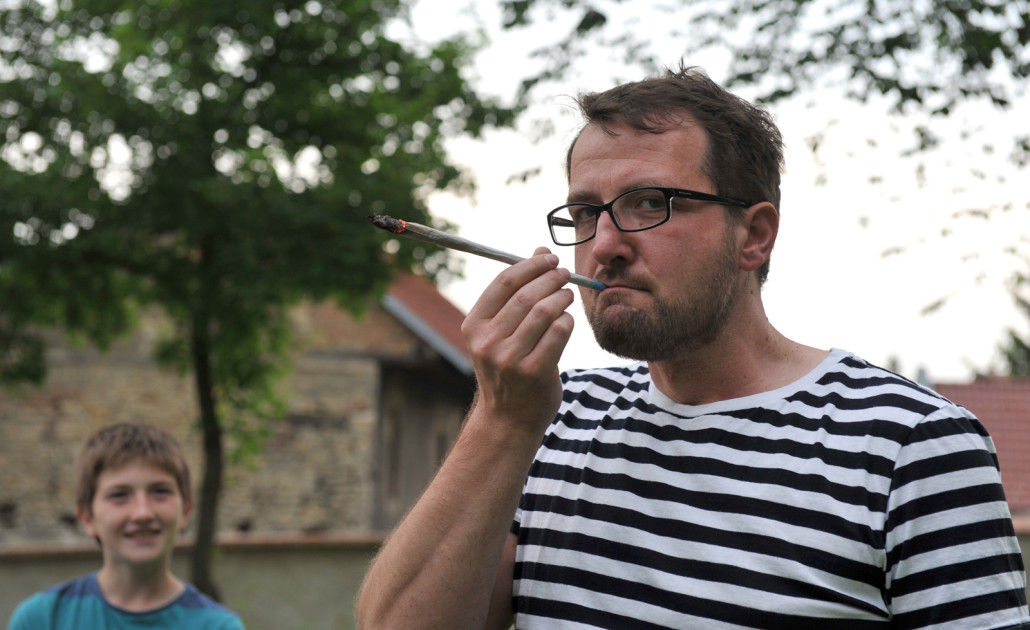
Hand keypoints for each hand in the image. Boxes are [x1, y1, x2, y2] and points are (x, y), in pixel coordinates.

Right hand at [462, 247, 574, 435]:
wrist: (508, 418)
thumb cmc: (507, 367)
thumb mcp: (500, 332)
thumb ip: (517, 293)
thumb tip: (541, 250)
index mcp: (474, 326)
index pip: (504, 282)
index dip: (530, 264)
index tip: (549, 257)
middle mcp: (488, 341)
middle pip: (526, 294)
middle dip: (551, 278)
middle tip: (564, 273)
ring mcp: (510, 358)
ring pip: (545, 311)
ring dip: (562, 297)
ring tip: (568, 295)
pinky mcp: (534, 371)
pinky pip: (559, 333)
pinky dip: (567, 321)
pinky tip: (567, 321)